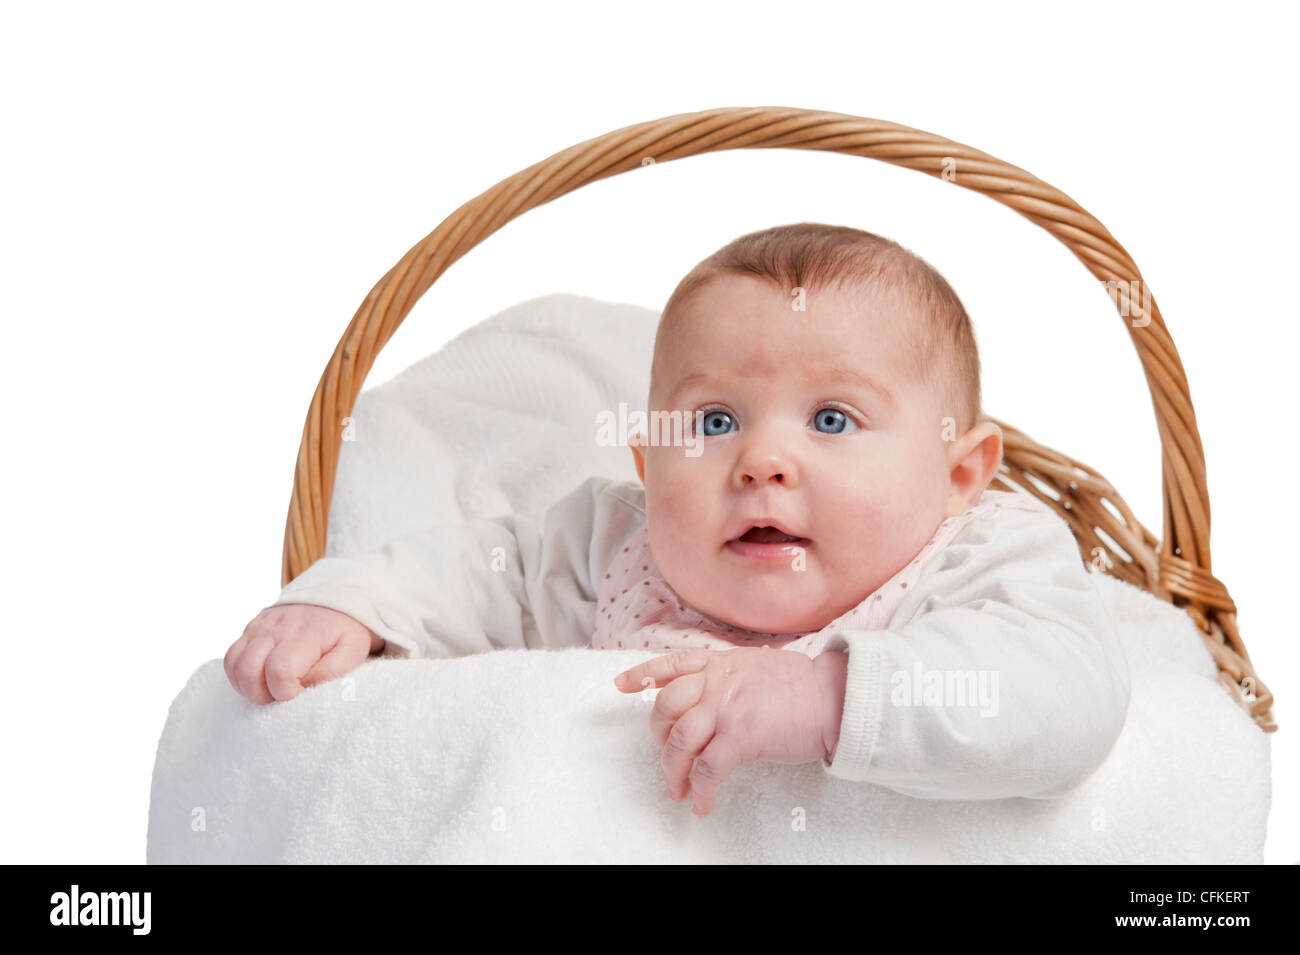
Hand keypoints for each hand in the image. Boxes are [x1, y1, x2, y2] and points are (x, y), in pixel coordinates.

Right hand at [224, 604, 383, 703]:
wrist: (332, 600)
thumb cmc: (342, 631)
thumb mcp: (352, 649)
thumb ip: (333, 670)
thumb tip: (306, 686)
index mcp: (304, 634)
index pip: (280, 671)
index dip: (286, 692)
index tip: (300, 692)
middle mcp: (275, 629)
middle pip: (248, 670)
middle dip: (262, 693)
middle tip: (282, 693)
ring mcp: (258, 629)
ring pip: (234, 665)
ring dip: (247, 687)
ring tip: (270, 689)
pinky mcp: (249, 631)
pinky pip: (230, 659)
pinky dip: (239, 676)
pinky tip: (259, 680)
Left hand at [612, 646, 847, 816]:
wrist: (833, 697)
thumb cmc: (804, 686)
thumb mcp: (759, 665)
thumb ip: (732, 676)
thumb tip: (716, 694)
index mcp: (721, 662)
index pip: (672, 663)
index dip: (642, 674)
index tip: (621, 685)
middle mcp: (717, 681)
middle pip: (665, 706)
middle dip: (659, 737)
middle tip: (668, 758)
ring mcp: (726, 707)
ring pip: (679, 740)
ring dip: (673, 771)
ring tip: (678, 790)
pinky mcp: (740, 736)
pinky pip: (707, 769)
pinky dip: (700, 791)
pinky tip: (703, 804)